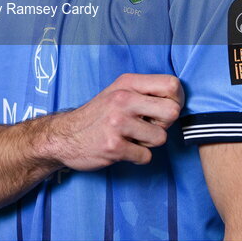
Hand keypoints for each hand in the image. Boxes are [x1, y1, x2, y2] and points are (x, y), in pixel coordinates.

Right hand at [47, 73, 183, 170]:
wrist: (64, 136)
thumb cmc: (97, 115)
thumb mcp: (118, 91)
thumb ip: (144, 92)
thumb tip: (177, 101)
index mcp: (127, 83)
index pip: (172, 84)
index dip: (176, 99)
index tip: (165, 109)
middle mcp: (122, 99)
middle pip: (172, 111)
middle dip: (165, 124)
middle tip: (149, 126)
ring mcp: (118, 123)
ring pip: (161, 138)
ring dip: (149, 143)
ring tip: (132, 138)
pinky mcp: (114, 146)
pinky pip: (146, 156)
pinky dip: (137, 157)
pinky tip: (123, 149)